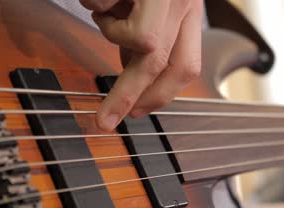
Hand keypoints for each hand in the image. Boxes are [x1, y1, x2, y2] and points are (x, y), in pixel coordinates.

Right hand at [80, 0, 202, 130]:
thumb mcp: (148, 10)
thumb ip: (143, 40)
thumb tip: (130, 72)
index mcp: (188, 11)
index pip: (185, 67)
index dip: (160, 95)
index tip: (135, 112)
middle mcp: (183, 1)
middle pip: (162, 63)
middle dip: (128, 96)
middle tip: (105, 119)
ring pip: (138, 38)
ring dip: (109, 30)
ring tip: (104, 9)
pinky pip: (105, 6)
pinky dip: (94, 4)